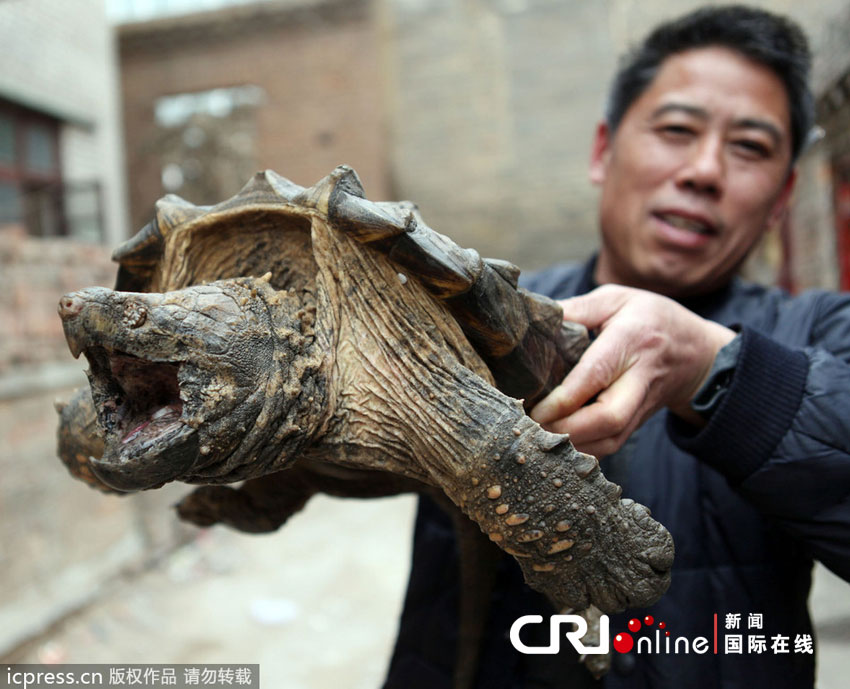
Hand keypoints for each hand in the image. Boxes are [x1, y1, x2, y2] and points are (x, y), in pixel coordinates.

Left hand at [530, 285, 735, 456]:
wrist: (698, 353)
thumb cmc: (650, 319)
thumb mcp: (617, 298)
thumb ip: (577, 308)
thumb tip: (536, 320)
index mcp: (632, 338)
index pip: (596, 374)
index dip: (564, 397)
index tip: (533, 406)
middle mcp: (640, 377)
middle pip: (610, 417)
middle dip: (568, 429)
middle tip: (532, 426)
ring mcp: (642, 404)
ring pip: (611, 439)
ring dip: (574, 445)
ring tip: (539, 437)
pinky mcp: (639, 422)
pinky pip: (612, 446)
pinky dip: (584, 450)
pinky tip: (559, 444)